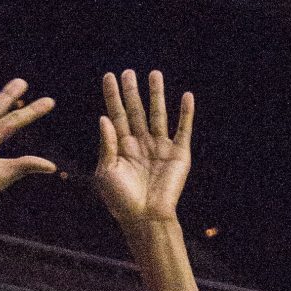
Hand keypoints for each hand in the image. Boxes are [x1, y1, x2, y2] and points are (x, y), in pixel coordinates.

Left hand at [94, 69, 194, 238]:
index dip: (113, 96)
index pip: (116, 115)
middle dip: (132, 91)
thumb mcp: (106, 171)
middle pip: (136, 111)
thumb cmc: (120, 200)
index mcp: (121, 147)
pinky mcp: (178, 154)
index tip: (109, 76)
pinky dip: (186, 113)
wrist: (145, 218)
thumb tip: (103, 117)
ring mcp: (160, 147)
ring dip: (157, 95)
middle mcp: (141, 144)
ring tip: (154, 74)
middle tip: (129, 72)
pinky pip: (183, 129)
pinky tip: (187, 96)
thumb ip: (106, 144)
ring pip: (158, 114)